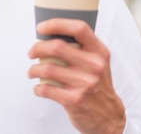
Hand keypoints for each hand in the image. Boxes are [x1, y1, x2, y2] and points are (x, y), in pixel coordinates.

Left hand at [27, 18, 125, 133]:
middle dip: (37, 48)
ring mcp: (85, 83)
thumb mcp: (99, 62)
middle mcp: (94, 66)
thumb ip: (82, 47)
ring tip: (32, 71)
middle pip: (57, 47)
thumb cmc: (98, 85)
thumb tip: (51, 34)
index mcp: (99, 52)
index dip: (56, 24)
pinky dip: (38, 88)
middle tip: (32, 52)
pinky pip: (47, 89)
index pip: (78, 29)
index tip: (41, 27)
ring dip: (33, 69)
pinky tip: (39, 87)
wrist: (108, 115)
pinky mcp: (74, 100)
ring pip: (48, 68)